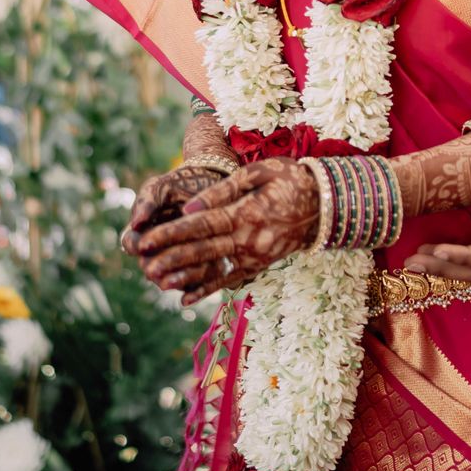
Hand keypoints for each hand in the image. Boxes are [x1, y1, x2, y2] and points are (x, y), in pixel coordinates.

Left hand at [135, 157, 318, 303]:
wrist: (326, 205)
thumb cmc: (291, 179)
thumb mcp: (260, 172)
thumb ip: (224, 190)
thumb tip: (189, 207)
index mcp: (247, 212)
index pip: (203, 224)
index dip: (173, 232)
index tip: (148, 238)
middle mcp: (249, 238)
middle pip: (204, 250)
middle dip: (172, 257)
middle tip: (144, 264)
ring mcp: (255, 255)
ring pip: (214, 268)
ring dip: (185, 276)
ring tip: (158, 282)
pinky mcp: (259, 265)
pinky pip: (230, 279)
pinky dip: (208, 289)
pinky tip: (185, 298)